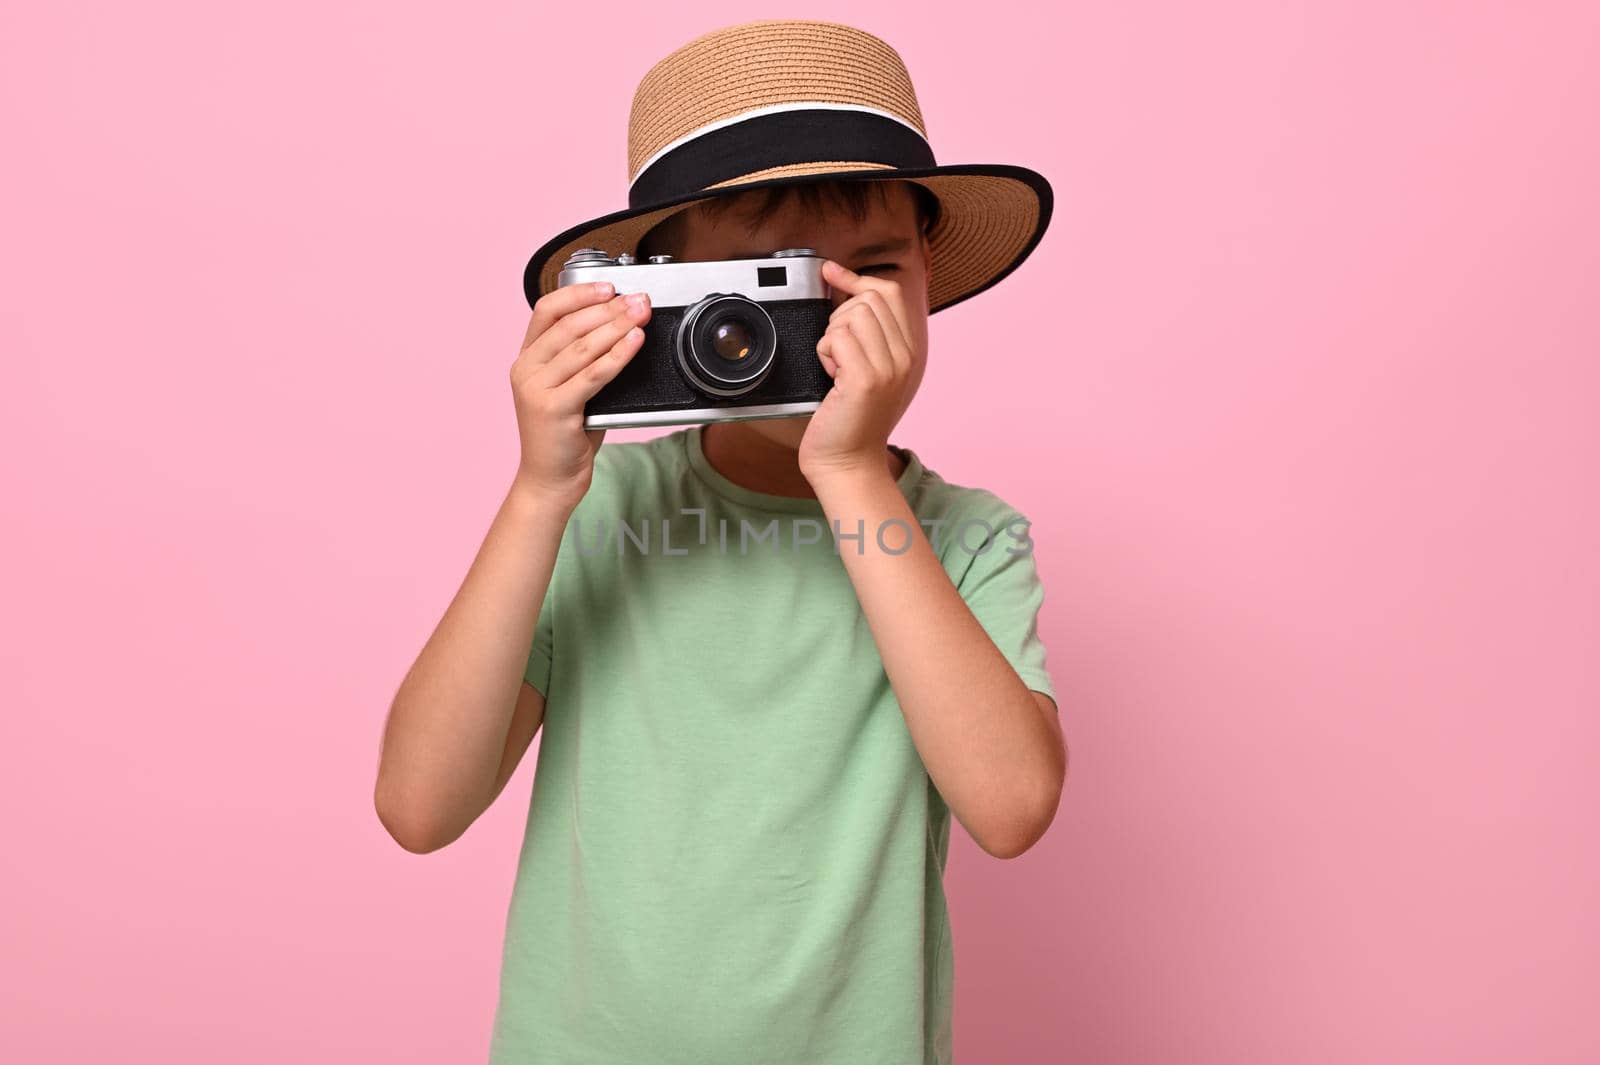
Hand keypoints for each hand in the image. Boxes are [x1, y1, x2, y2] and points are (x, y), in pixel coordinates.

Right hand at [509, 281, 651, 506]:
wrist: (549, 481)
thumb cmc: (564, 437)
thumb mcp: (570, 390)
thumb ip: (584, 361)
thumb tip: (623, 328)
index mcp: (526, 360)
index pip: (546, 311)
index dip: (578, 294)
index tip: (608, 286)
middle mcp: (526, 371)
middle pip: (568, 325)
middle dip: (608, 308)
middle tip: (637, 300)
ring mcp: (536, 390)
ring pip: (580, 347)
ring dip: (616, 326)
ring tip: (640, 314)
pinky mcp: (553, 409)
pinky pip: (592, 375)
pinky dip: (617, 355)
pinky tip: (634, 342)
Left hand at [798, 259, 926, 483]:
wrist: (848, 462)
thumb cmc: (850, 418)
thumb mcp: (870, 369)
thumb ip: (869, 332)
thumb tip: (844, 284)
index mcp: (910, 351)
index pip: (889, 293)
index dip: (856, 278)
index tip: (830, 272)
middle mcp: (906, 357)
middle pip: (867, 300)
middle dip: (839, 317)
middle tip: (836, 351)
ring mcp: (889, 368)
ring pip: (850, 316)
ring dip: (831, 337)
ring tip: (835, 367)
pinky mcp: (865, 379)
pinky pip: (835, 338)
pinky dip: (824, 353)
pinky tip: (831, 377)